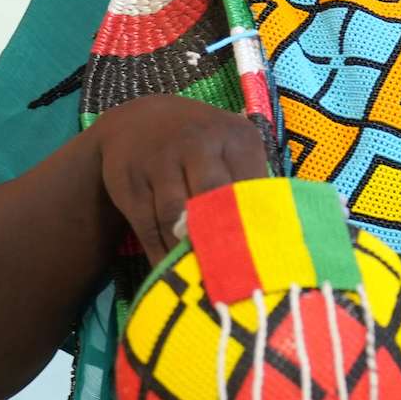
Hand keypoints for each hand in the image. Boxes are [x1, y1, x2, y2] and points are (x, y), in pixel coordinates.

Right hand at [92, 94, 272, 258]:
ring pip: (175, 218)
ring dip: (189, 251)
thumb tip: (270, 238)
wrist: (138, 120)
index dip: (255, 223)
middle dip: (221, 236)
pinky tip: (174, 272)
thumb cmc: (202, 145)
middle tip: (233, 272)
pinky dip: (162, 254)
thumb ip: (250, 184)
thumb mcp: (232, 149)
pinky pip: (148, 227)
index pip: (251, 185)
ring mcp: (160, 160)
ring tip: (205, 279)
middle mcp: (197, 142)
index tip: (262, 256)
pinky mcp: (130, 182)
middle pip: (212, 196)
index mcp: (236, 136)